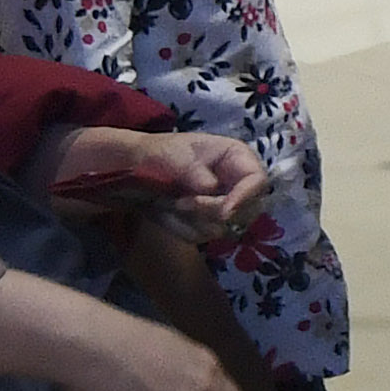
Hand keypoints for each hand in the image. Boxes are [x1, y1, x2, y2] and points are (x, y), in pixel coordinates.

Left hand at [38, 126, 272, 243]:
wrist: (132, 172)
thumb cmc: (156, 154)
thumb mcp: (174, 156)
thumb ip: (194, 172)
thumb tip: (210, 189)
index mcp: (236, 159)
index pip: (257, 182)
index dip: (245, 198)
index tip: (223, 211)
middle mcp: (236, 185)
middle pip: (245, 212)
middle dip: (211, 211)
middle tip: (180, 203)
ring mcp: (222, 207)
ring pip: (221, 229)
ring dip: (190, 219)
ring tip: (168, 202)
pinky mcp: (205, 224)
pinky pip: (200, 236)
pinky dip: (179, 228)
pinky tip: (165, 212)